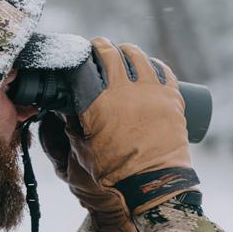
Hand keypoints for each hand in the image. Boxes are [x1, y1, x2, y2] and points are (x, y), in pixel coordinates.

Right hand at [39, 38, 198, 231]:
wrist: (153, 184)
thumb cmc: (115, 173)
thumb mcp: (82, 150)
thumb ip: (70, 128)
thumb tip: (60, 111)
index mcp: (98, 104)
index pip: (84, 67)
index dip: (79, 57)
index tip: (77, 56)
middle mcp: (124, 92)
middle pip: (110, 55)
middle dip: (101, 47)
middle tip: (98, 47)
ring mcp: (151, 93)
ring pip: (138, 56)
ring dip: (127, 51)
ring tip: (123, 52)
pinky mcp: (172, 99)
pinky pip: (163, 70)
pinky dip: (153, 64)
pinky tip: (148, 65)